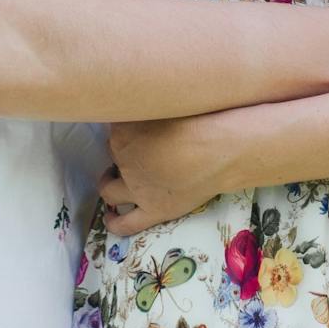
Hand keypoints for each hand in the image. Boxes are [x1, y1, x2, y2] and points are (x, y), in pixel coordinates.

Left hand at [100, 115, 235, 235]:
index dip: (126, 126)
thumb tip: (141, 110)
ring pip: (109, 188)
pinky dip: (114, 222)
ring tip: (114, 177)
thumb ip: (147, 109)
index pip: (114, 127)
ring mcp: (136, 188)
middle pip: (113, 154)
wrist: (219, 149)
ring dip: (109, 182)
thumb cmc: (199, 119)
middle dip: (122, 150)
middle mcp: (123, 160)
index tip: (138, 124)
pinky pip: (125, 223)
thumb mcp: (166, 104)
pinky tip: (110, 217)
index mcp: (124, 131)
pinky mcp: (152, 210)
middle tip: (141, 145)